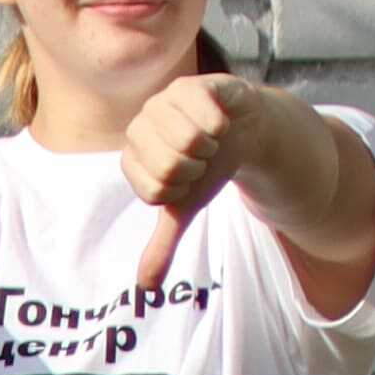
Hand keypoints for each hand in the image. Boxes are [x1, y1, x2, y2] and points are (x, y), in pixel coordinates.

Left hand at [120, 70, 258, 295]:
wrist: (243, 130)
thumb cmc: (208, 167)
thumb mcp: (186, 207)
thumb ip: (163, 244)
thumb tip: (145, 287)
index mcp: (131, 158)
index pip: (155, 191)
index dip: (183, 189)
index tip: (189, 178)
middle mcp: (139, 127)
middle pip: (170, 167)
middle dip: (199, 168)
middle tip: (203, 157)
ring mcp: (162, 103)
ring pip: (189, 141)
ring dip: (212, 147)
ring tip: (212, 139)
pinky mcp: (191, 86)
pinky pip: (206, 115)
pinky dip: (222, 125)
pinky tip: (221, 120)